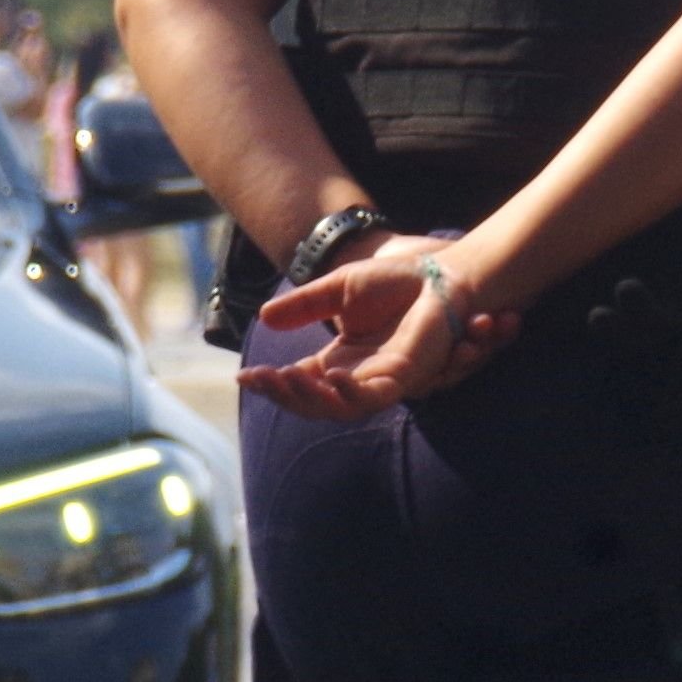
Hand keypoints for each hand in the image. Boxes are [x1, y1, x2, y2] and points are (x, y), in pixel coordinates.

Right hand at [240, 235, 512, 419]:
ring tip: (282, 380)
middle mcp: (360, 376)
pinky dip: (348, 393)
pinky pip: (372, 396)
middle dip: (283, 395)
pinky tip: (331, 379)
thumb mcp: (338, 289)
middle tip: (258, 379)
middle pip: (314, 402)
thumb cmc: (397, 282)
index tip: (244, 377)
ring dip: (308, 398)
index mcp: (343, 360)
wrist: (438, 274)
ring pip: (338, 407)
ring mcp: (382, 380)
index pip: (301, 383)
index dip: (272, 384)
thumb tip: (264, 318)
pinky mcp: (405, 377)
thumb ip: (305, 306)